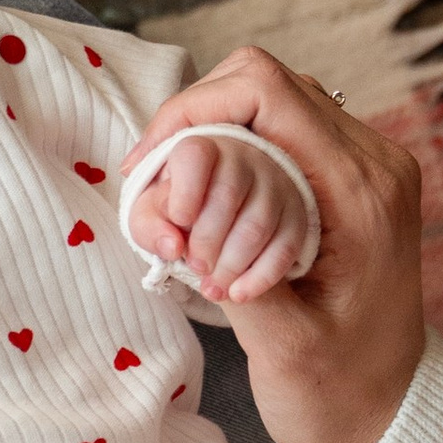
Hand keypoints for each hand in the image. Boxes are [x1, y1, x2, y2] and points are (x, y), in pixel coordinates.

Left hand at [126, 133, 319, 303]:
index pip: (195, 156)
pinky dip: (260, 278)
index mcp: (201, 149)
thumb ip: (148, 224)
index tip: (178, 221)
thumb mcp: (152, 213)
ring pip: (257, 226)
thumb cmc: (180, 209)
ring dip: (231, 266)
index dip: (185, 192)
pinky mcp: (294, 216)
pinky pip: (285, 249)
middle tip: (195, 266)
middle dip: (206, 241)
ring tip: (211, 287)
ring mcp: (274, 186)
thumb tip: (171, 246)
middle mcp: (243, 158)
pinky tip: (238, 294)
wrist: (218, 215)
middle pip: (227, 196)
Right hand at [133, 49, 426, 442]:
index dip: (192, 109)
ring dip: (210, 135)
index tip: (148, 161)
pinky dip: (231, 152)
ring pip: (267, 100)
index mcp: (362, 191)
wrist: (389, 420)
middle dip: (194, 120)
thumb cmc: (340, 395)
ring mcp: (364, 167)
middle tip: (152, 180)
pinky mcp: (349, 182)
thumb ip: (234, 269)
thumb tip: (179, 214)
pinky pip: (279, 133)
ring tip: (172, 193)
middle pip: (263, 81)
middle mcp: (372, 163)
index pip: (267, 92)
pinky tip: (204, 202)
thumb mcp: (283, 346)